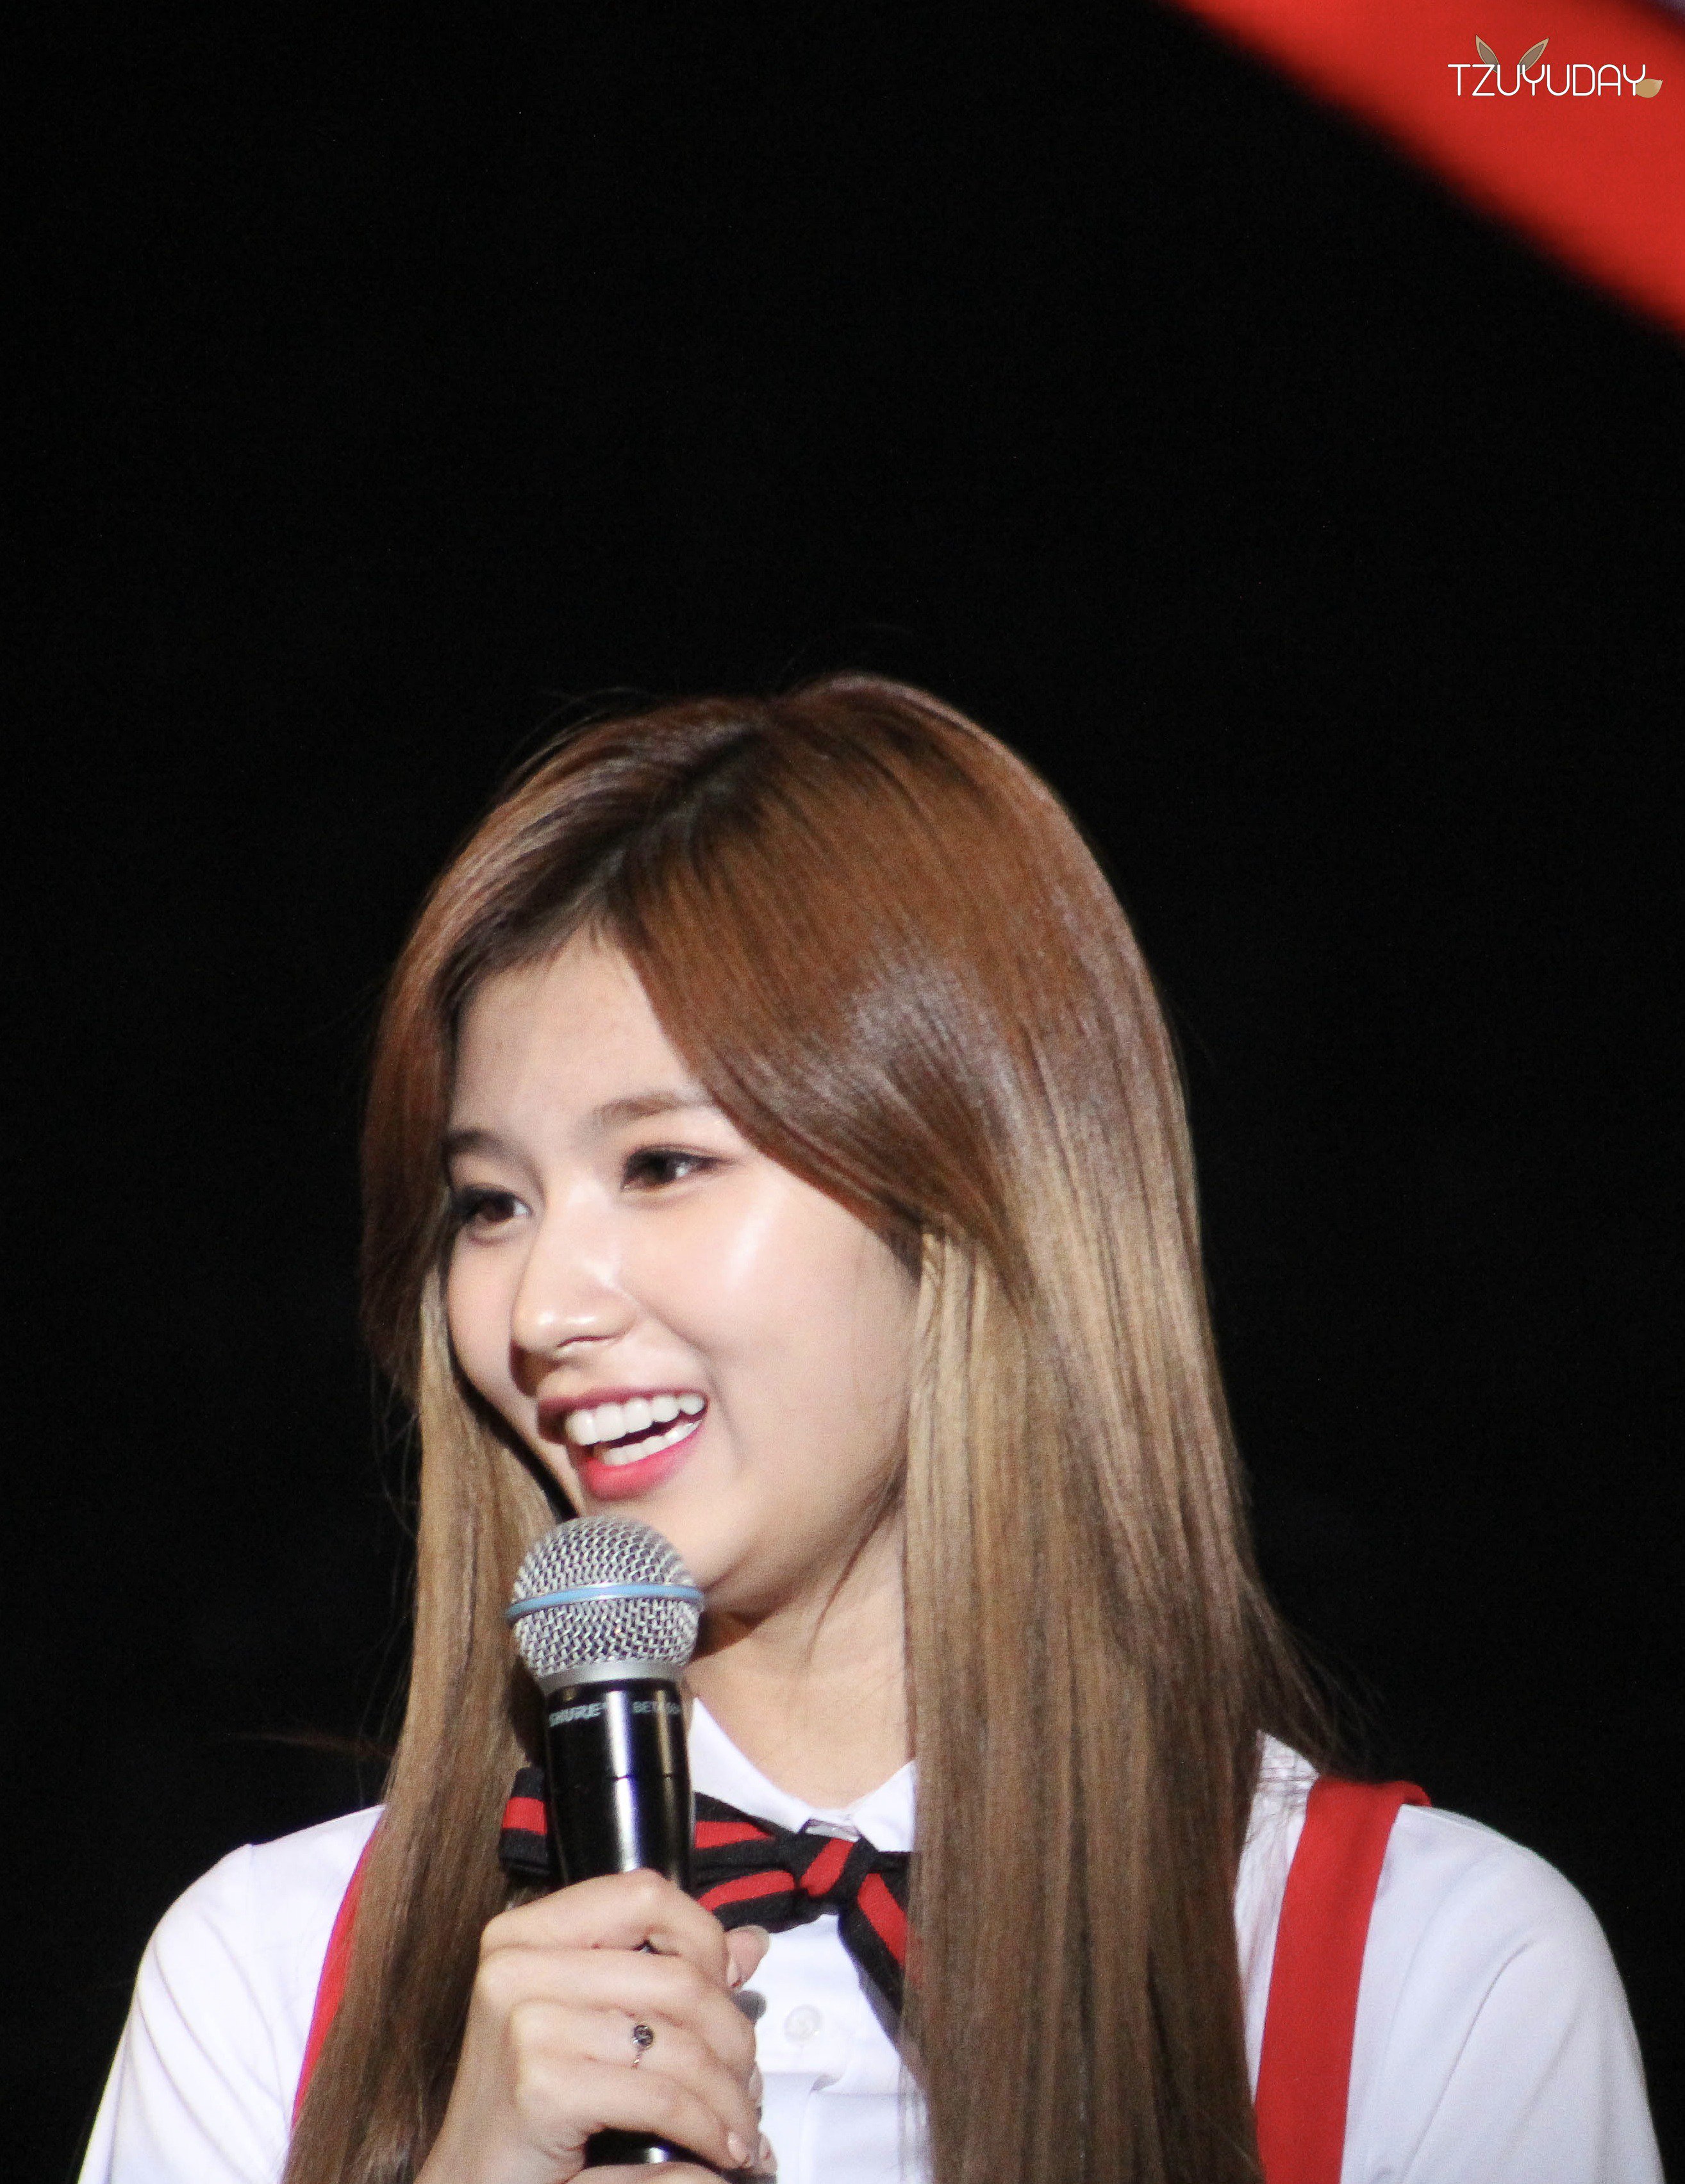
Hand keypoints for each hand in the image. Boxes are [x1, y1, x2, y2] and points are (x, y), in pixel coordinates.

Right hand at [416, 1870, 771, 2183]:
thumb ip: (666, 1977)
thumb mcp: (594, 2024)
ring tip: (742, 2127)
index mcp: (526, 1932)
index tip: (730, 1989)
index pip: (645, 1894)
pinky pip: (660, 2096)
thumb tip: (752, 1944)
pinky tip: (719, 2150)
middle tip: (748, 2082)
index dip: (704, 1939)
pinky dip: (705, 2128)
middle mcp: (516, 1964)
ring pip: (677, 2041)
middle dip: (734, 2036)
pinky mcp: (541, 2086)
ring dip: (729, 2093)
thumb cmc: (532, 2108)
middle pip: (677, 1975)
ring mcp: (525, 2023)